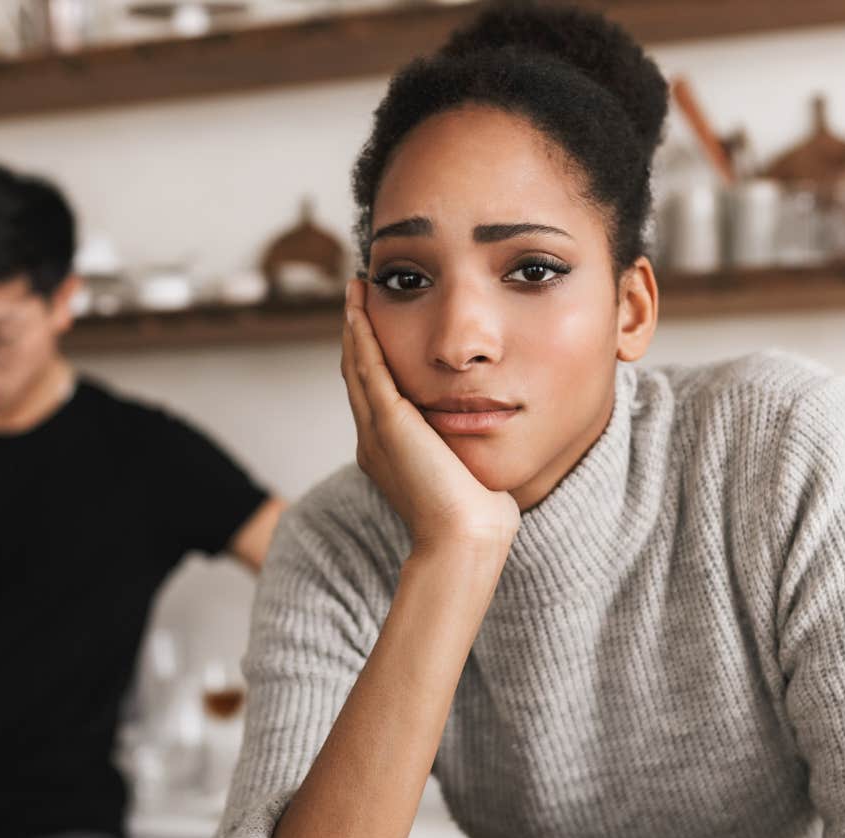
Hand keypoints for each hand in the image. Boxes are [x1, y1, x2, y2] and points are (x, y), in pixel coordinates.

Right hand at [342, 281, 518, 553]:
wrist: (465, 538)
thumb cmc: (477, 516)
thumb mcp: (467, 473)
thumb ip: (464, 450)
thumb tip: (489, 434)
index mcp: (389, 453)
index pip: (375, 394)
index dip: (373, 357)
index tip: (378, 325)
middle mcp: (373, 440)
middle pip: (357, 375)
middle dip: (357, 334)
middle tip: (358, 295)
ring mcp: (376, 431)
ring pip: (356, 366)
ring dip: (355, 326)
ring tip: (357, 291)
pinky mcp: (387, 423)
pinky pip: (367, 367)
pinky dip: (362, 335)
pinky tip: (361, 308)